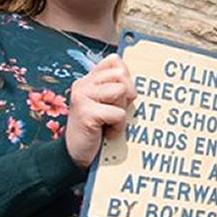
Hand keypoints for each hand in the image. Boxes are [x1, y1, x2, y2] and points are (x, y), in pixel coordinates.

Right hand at [65, 53, 136, 167]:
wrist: (77, 155)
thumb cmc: (98, 130)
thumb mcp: (108, 104)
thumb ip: (117, 88)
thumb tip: (139, 80)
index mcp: (89, 79)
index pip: (114, 61)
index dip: (125, 77)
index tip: (122, 96)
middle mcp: (83, 84)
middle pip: (121, 74)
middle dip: (126, 94)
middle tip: (116, 111)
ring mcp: (82, 96)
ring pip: (120, 91)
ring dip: (122, 110)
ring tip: (111, 121)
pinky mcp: (86, 113)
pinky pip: (118, 113)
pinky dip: (118, 126)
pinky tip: (108, 133)